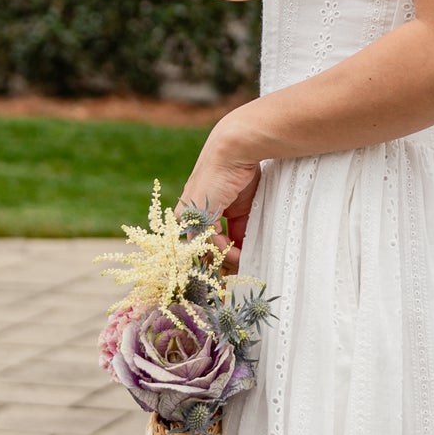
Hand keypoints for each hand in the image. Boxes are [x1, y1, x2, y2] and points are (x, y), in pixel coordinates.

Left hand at [181, 113, 261, 269]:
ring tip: (241, 268)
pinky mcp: (195, 215)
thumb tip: (243, 253)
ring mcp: (189, 217)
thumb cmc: (241, 173)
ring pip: (204, 251)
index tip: (236, 272)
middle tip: (232, 283)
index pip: (207, 243)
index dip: (222, 259)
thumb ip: (240, 230)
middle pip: (202, 252)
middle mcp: (189, 216)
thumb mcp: (242, 208)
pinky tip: (240, 255)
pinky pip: (209, 242)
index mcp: (200, 212)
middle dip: (218, 269)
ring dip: (224, 263)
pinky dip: (226, 252)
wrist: (234, 151)